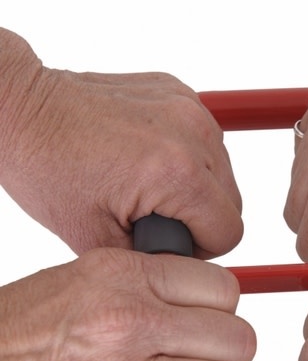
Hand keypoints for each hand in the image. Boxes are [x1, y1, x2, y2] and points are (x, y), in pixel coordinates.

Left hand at [0, 29, 241, 258]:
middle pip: (232, 202)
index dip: (200, 249)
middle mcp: (192, 133)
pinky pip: (204, 141)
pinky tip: (146, 160)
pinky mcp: (180, 92)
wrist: (24, 111)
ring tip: (146, 187)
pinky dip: (185, 156)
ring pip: (223, 171)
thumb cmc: (47, 168)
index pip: (228, 232)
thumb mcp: (95, 238)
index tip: (166, 242)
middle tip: (152, 217)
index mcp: (177, 172)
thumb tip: (181, 267)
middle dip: (199, 218)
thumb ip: (152, 260)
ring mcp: (188, 106)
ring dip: (195, 187)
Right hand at [0, 250, 255, 360]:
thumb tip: (207, 305)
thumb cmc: (18, 333)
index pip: (224, 289)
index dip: (222, 313)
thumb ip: (145, 286)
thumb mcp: (81, 281)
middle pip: (237, 341)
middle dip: (227, 358)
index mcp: (123, 277)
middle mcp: (128, 323)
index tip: (209, 327)